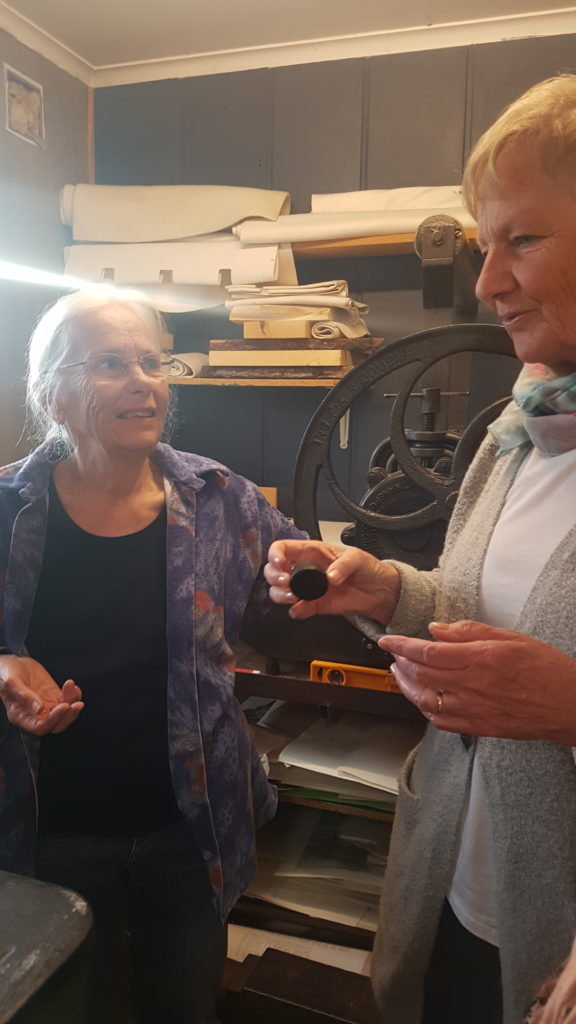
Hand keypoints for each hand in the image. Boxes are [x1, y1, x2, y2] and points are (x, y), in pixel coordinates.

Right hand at [0, 655, 83, 734]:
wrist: (11, 663)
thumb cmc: (6, 673)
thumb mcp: (11, 681)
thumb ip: (23, 695)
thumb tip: (37, 709)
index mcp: (21, 716)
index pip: (40, 727)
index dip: (54, 720)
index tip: (63, 706)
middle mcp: (35, 714)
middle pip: (56, 725)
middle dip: (68, 716)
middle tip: (76, 704)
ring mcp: (46, 705)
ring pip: (64, 713)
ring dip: (72, 702)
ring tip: (71, 686)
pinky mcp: (53, 696)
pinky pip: (67, 700)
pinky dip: (74, 695)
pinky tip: (72, 686)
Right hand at [265, 539, 400, 623]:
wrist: (379, 592)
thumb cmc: (368, 569)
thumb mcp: (358, 558)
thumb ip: (344, 565)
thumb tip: (330, 576)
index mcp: (312, 552)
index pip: (284, 548)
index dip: (275, 553)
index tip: (278, 562)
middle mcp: (306, 569)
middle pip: (274, 570)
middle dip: (274, 576)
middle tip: (286, 582)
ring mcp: (308, 588)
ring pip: (280, 590)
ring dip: (280, 595)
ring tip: (293, 597)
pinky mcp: (314, 605)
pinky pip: (297, 610)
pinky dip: (295, 611)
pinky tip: (302, 609)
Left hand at [379, 620, 575, 742]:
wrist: (569, 703)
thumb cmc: (545, 668)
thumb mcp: (509, 637)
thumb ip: (469, 632)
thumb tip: (436, 629)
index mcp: (481, 658)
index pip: (428, 651)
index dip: (402, 645)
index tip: (388, 640)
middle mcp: (474, 685)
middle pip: (422, 674)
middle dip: (400, 662)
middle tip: (393, 654)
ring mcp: (475, 709)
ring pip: (425, 699)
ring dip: (406, 686)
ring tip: (399, 674)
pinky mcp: (480, 727)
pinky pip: (441, 721)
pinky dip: (424, 709)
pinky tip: (421, 698)